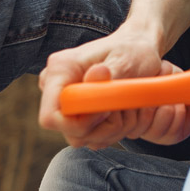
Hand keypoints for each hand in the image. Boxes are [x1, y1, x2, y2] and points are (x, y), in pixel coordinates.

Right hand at [38, 30, 189, 148]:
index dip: (81, 123)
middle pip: (72, 134)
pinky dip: (114, 131)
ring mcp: (67, 106)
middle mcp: (57, 90)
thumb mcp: (126, 58)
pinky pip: (95, 139)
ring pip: (86, 139)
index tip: (108, 110)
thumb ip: (111, 72)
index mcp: (60, 70)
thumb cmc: (132, 51)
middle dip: (104, 127)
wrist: (137, 51)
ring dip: (114, 129)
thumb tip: (97, 74)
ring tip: (128, 105)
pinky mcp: (79, 117)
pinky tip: (124, 111)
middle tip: (125, 105)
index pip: (52, 117)